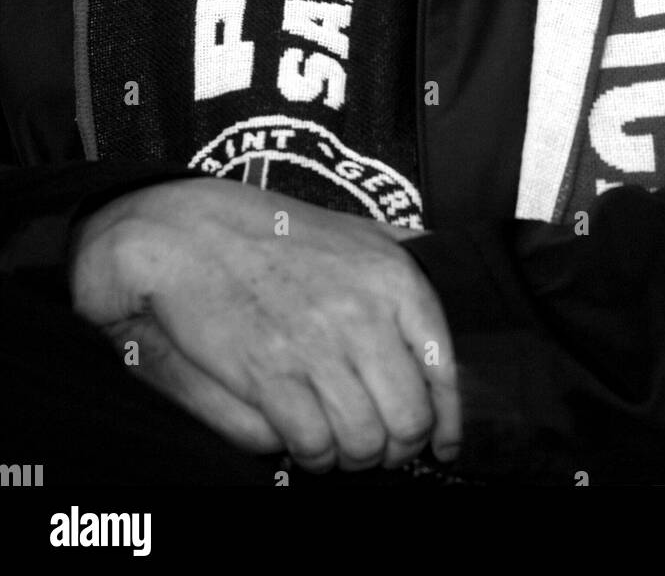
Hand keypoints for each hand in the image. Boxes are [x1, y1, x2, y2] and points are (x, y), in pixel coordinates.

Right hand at [69, 178, 460, 472]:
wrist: (188, 232)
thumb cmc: (273, 233)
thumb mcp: (357, 229)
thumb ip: (410, 254)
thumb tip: (456, 277)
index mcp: (393, 277)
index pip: (444, 370)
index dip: (445, 420)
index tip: (442, 441)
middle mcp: (363, 313)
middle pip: (408, 420)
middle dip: (395, 446)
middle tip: (377, 443)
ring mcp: (316, 345)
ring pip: (363, 442)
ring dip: (351, 455)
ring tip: (337, 441)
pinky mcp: (268, 374)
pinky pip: (312, 445)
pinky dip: (311, 455)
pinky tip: (303, 438)